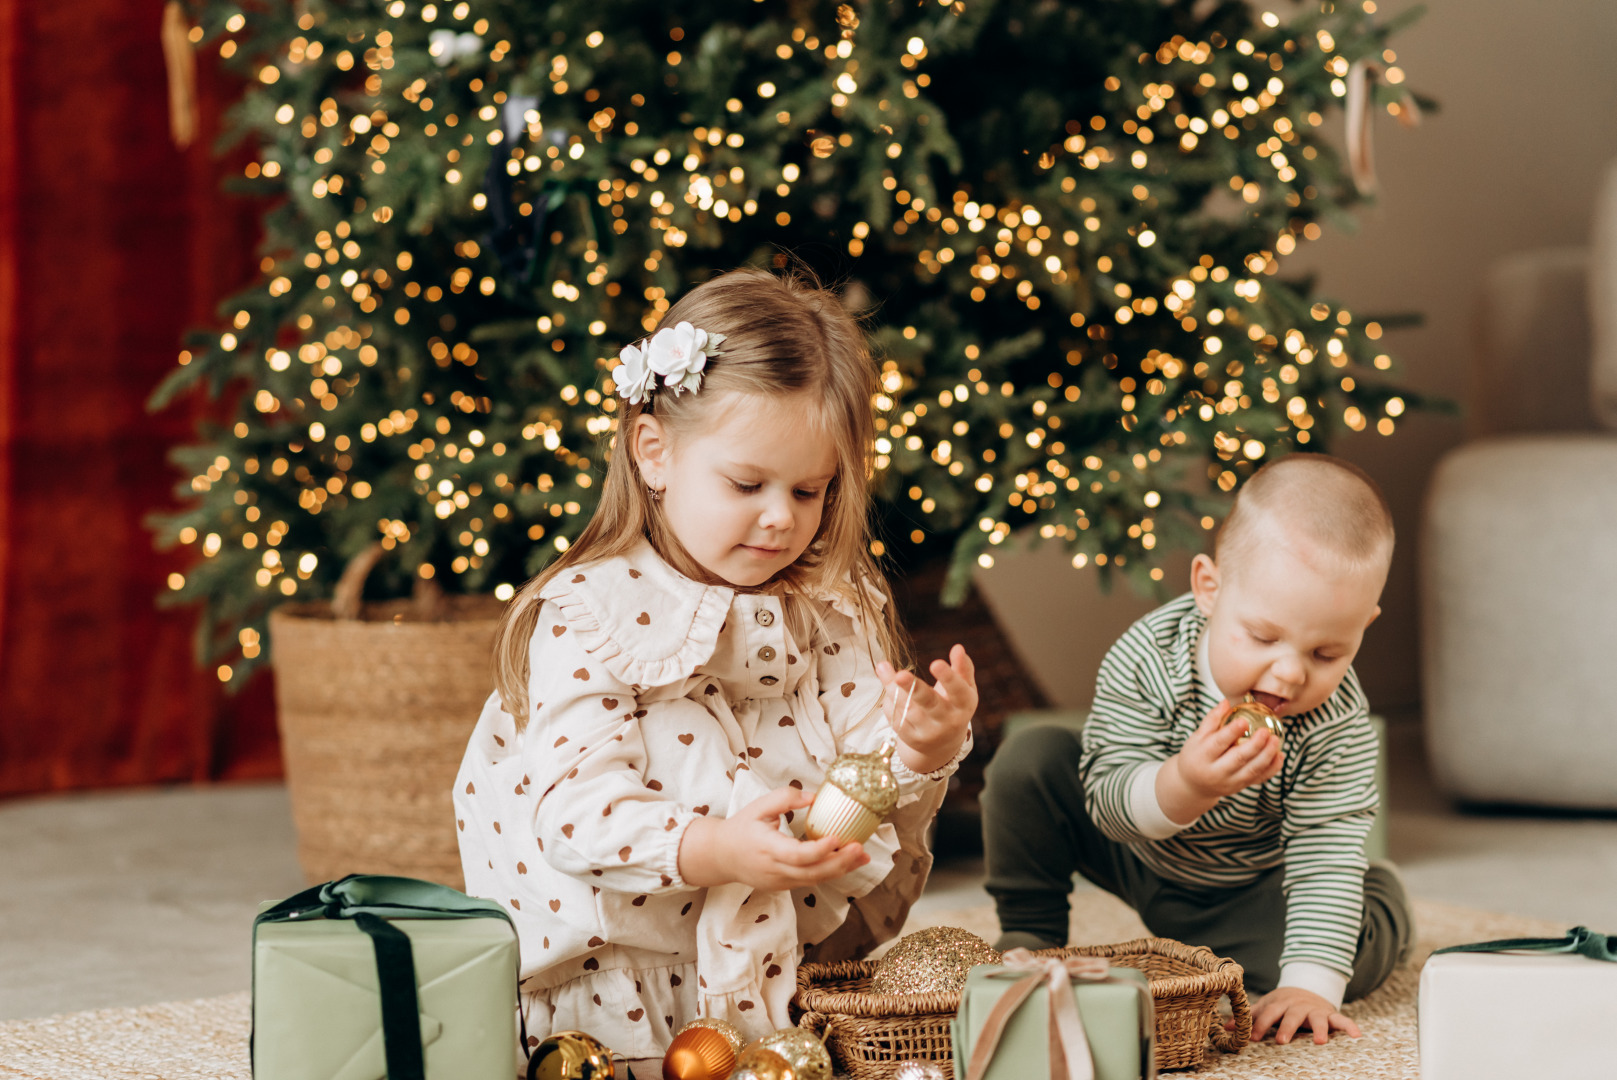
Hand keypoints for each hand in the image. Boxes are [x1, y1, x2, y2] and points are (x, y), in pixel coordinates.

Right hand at [677, 786, 869, 890]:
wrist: (721, 856)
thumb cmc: (741, 828)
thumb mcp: (758, 806)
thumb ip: (784, 798)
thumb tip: (813, 797)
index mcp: (766, 848)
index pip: (797, 854)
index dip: (819, 850)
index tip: (838, 838)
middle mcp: (774, 869)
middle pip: (812, 872)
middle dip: (840, 862)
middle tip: (861, 848)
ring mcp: (779, 882)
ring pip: (815, 880)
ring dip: (841, 869)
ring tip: (864, 856)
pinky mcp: (784, 886)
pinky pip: (810, 881)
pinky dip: (830, 872)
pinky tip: (847, 861)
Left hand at [877, 644, 976, 774]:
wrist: (943, 744)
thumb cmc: (954, 706)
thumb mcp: (964, 689)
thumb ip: (962, 668)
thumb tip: (958, 648)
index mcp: (964, 705)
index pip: (957, 691)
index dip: (947, 677)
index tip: (935, 663)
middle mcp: (947, 721)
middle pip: (929, 703)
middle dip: (914, 689)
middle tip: (900, 675)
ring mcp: (928, 732)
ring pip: (907, 708)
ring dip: (893, 688)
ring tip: (883, 667)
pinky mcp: (911, 738)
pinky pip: (895, 717)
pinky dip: (889, 701)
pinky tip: (889, 688)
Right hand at [1156, 699, 1283, 823]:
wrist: (1194, 785)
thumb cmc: (1196, 755)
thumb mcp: (1197, 738)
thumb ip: (1211, 720)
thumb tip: (1226, 702)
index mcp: (1203, 756)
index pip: (1218, 743)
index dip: (1231, 732)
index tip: (1243, 721)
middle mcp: (1216, 772)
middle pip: (1238, 759)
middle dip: (1254, 745)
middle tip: (1266, 731)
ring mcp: (1230, 782)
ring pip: (1252, 770)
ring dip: (1267, 756)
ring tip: (1276, 740)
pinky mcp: (1240, 787)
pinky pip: (1259, 778)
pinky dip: (1272, 768)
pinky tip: (1280, 755)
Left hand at [1240, 986, 1361, 1044]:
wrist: (1306, 987)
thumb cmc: (1282, 1003)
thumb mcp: (1266, 1006)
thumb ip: (1250, 1016)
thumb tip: (1226, 1028)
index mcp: (1280, 1003)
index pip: (1268, 1013)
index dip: (1261, 1025)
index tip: (1254, 1038)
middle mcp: (1298, 1005)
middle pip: (1292, 1016)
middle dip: (1287, 1028)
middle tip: (1282, 1041)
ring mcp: (1315, 1009)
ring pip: (1318, 1018)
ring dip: (1319, 1029)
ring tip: (1320, 1042)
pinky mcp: (1331, 1014)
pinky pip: (1342, 1020)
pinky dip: (1350, 1027)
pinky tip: (1357, 1036)